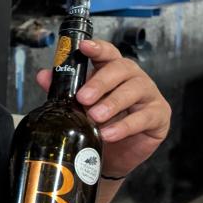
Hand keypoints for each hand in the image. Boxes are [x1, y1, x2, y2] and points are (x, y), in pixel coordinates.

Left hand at [36, 39, 170, 177]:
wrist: (114, 155)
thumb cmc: (100, 124)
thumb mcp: (79, 106)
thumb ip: (63, 90)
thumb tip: (43, 76)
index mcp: (113, 70)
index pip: (108, 53)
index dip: (97, 48)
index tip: (84, 47)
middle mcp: (133, 78)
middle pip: (121, 69)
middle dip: (100, 82)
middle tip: (83, 98)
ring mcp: (149, 95)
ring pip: (134, 91)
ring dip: (112, 104)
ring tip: (95, 117)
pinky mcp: (159, 115)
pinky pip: (144, 117)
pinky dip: (124, 126)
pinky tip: (109, 134)